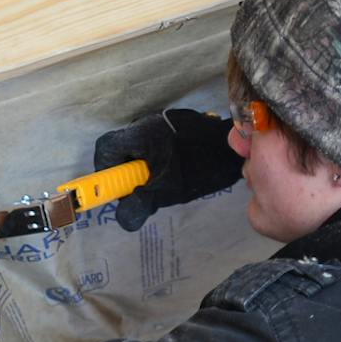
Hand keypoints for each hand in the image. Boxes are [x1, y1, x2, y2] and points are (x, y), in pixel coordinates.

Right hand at [93, 108, 244, 232]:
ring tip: (161, 179)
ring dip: (143, 165)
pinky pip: (154, 142)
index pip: (105, 148)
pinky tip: (174, 168)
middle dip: (127, 170)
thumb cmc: (199, 167)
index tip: (118, 187)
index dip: (105, 170)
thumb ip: (140, 204)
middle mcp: (147, 124)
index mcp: (140, 136)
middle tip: (143, 187)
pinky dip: (157, 157)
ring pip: (138, 146)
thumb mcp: (167, 190)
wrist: (235, 148)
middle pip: (120, 148)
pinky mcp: (175, 125)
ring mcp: (162, 122)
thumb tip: (122, 219)